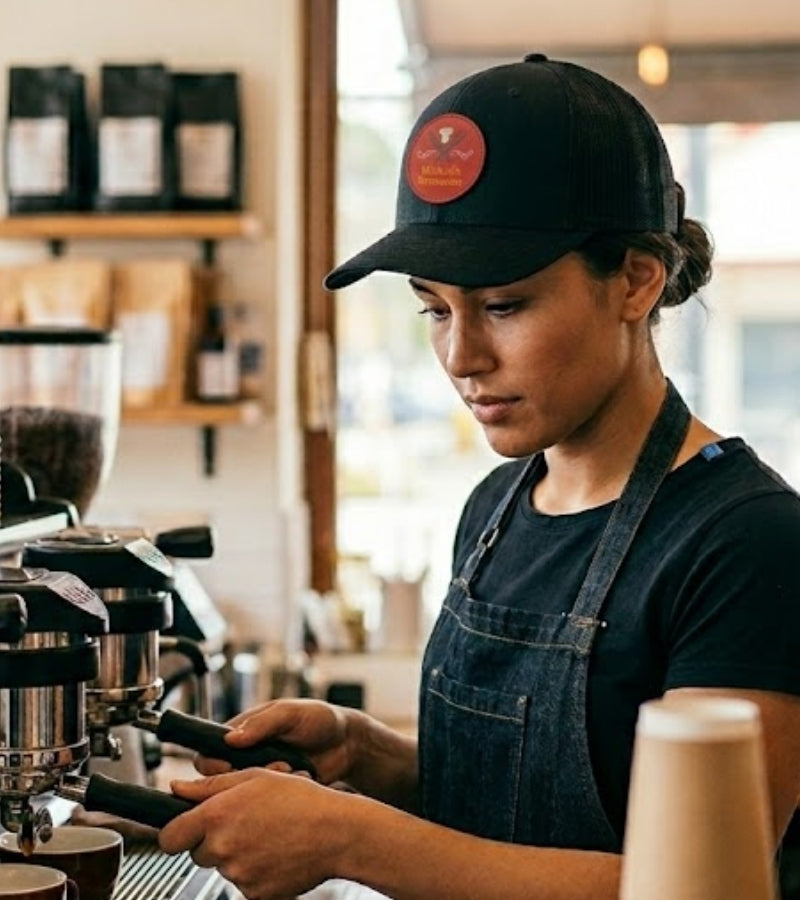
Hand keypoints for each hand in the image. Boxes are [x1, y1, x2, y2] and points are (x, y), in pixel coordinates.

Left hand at [158, 768, 347, 899]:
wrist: (336, 832)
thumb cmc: (300, 799)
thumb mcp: (254, 777)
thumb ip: (210, 785)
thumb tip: (176, 788)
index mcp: (217, 815)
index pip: (169, 837)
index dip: (175, 831)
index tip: (185, 828)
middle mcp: (222, 848)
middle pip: (197, 852)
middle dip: (212, 840)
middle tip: (245, 822)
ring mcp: (237, 875)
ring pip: (223, 866)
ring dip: (237, 853)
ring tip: (268, 834)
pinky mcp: (254, 895)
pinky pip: (244, 883)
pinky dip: (255, 870)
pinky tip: (276, 852)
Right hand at [194, 698, 352, 784]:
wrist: (347, 743)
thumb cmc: (319, 719)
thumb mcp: (290, 713)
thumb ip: (262, 723)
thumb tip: (230, 738)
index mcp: (244, 732)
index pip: (209, 752)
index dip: (213, 764)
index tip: (228, 767)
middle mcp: (248, 756)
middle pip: (221, 779)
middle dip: (243, 777)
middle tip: (274, 766)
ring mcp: (262, 776)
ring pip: (244, 794)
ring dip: (264, 784)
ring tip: (291, 768)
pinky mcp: (276, 794)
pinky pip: (265, 804)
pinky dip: (280, 794)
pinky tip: (301, 777)